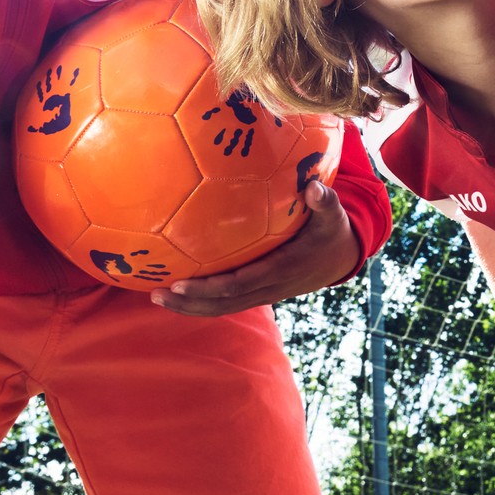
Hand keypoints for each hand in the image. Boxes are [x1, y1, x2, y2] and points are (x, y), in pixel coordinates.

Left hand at [153, 181, 360, 315]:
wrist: (339, 259)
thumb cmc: (331, 232)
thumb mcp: (333, 216)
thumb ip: (325, 201)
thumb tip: (314, 186)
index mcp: (280, 271)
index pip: (239, 285)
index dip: (210, 288)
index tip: (181, 283)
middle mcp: (268, 288)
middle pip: (222, 304)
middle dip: (189, 303)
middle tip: (157, 293)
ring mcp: (261, 293)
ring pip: (221, 308)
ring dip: (188, 307)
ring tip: (156, 295)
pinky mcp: (257, 291)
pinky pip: (225, 301)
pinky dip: (200, 301)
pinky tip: (176, 289)